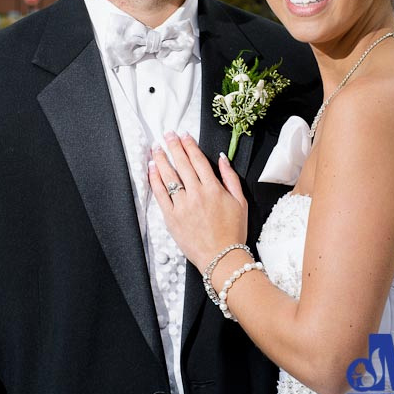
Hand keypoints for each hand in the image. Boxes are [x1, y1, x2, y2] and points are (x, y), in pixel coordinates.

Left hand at [149, 132, 247, 272]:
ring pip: (169, 176)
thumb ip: (230, 178)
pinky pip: (160, 194)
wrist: (221, 258)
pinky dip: (155, 180)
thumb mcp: (241, 202)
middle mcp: (197, 194)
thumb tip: (222, 158)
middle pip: (182, 163)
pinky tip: (152, 169)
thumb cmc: (233, 232)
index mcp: (214, 188)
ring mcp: (183, 205)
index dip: (189, 145)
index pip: (198, 160)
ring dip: (161, 159)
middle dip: (173, 146)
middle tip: (167, 134)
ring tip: (156, 147)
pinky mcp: (172, 217)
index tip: (184, 135)